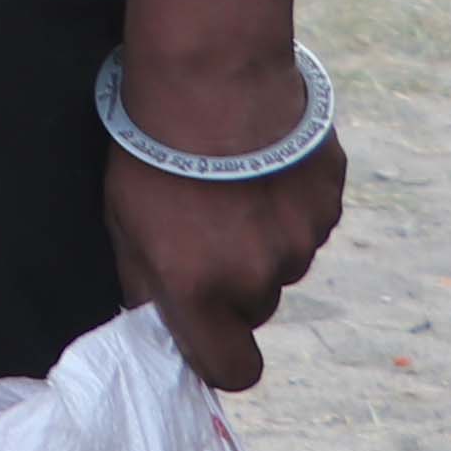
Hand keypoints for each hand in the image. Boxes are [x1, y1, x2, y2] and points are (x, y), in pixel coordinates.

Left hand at [103, 45, 346, 391]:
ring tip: (230, 187)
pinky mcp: (329, 207)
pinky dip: (288, 207)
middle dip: (233, 283)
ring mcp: (301, 243)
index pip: (232, 371)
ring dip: (261, 241)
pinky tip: (261, 168)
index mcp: (201, 290)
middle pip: (254, 308)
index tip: (208, 333)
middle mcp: (257, 277)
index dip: (220, 356)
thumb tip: (161, 321)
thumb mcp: (122, 221)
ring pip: (283, 265)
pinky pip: (309, 225)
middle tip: (204, 228)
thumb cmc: (150, 150)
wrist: (209, 79)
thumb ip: (147, 284)